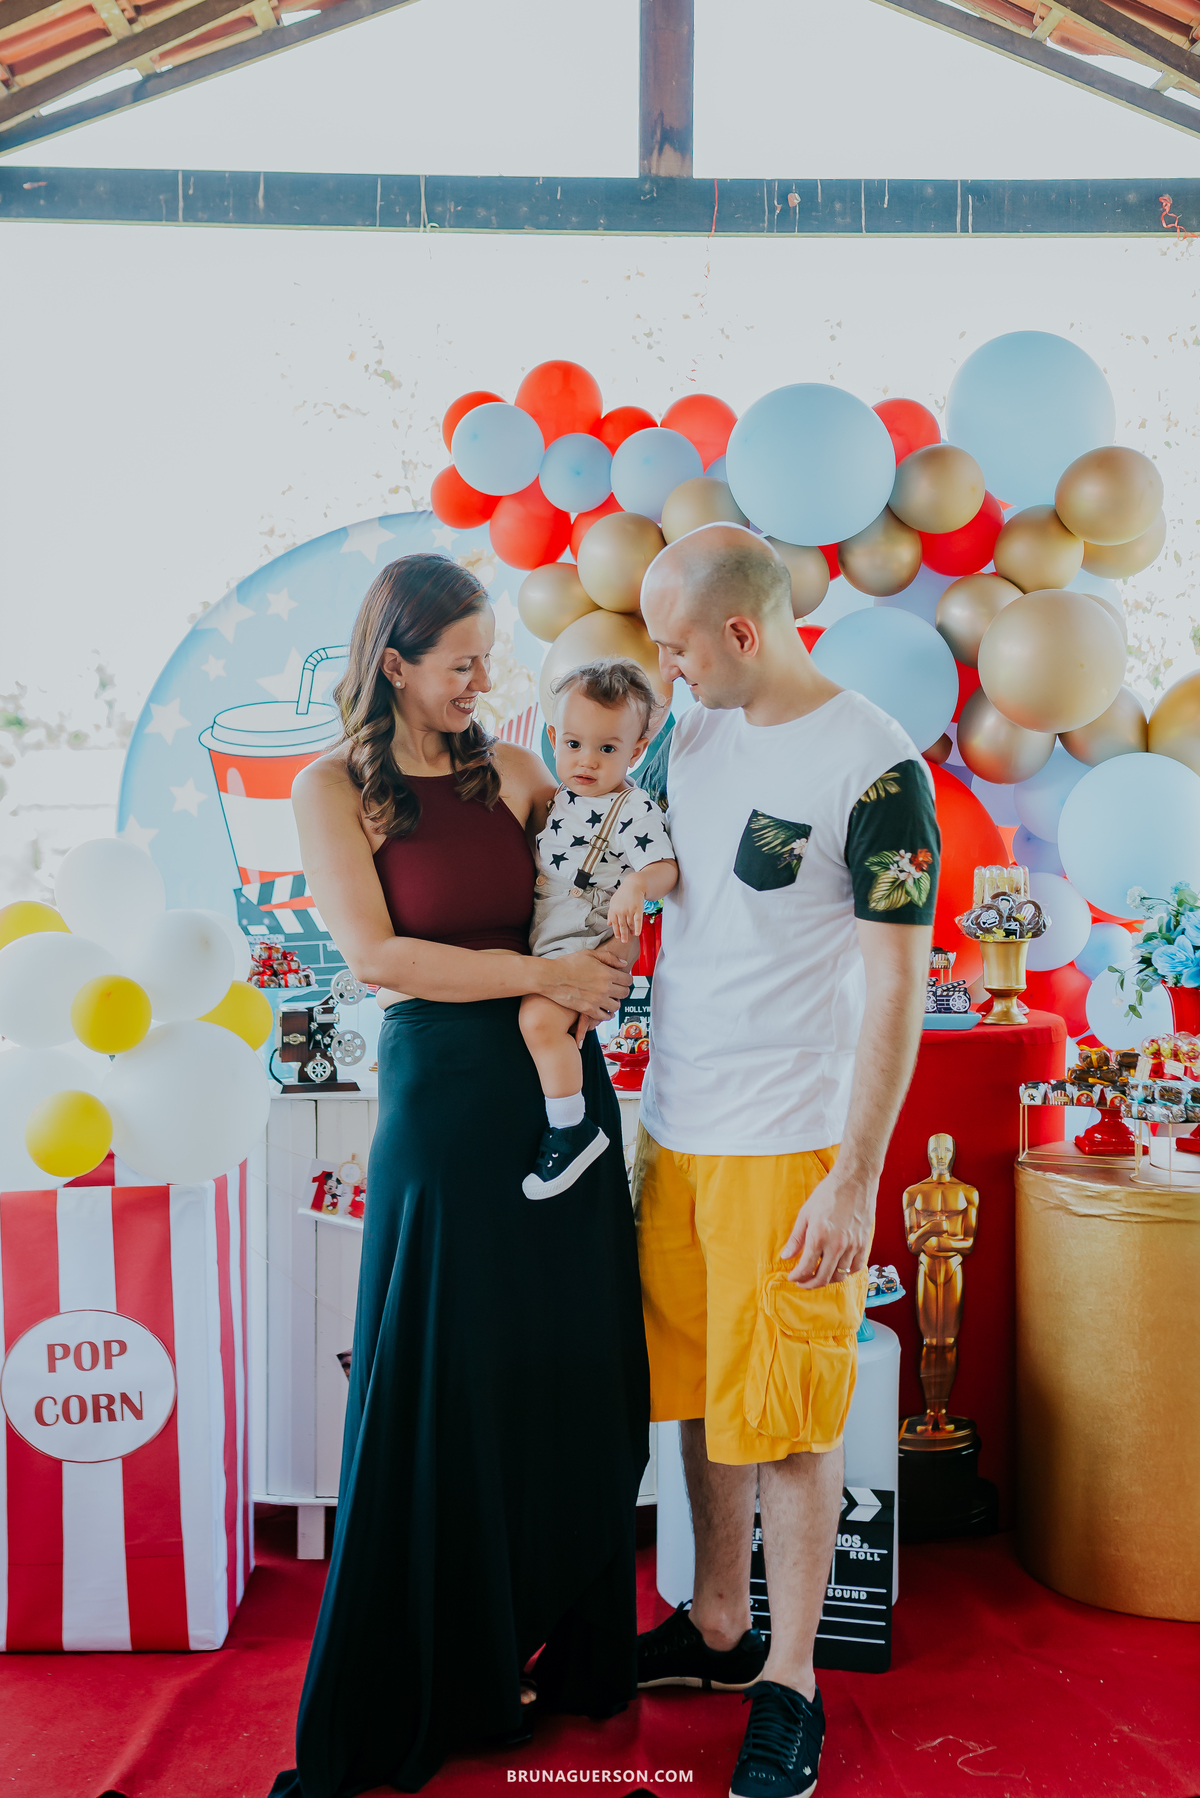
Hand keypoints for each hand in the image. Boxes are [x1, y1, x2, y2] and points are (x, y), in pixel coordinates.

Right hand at [539, 947, 631, 1022]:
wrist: (551, 977)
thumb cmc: (568, 964)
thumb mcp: (589, 954)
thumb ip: (609, 957)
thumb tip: (623, 964)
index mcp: (607, 973)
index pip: (628, 980)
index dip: (627, 979)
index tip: (623, 979)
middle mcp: (605, 988)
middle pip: (625, 993)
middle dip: (623, 990)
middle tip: (617, 988)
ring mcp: (597, 1000)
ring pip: (617, 1006)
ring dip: (615, 1002)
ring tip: (610, 999)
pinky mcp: (588, 1010)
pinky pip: (604, 1016)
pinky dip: (607, 1014)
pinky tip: (604, 1010)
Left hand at [607, 875, 646, 944]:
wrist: (634, 885)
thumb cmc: (623, 894)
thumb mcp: (614, 902)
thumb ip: (611, 913)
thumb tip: (608, 924)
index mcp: (614, 909)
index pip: (614, 923)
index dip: (616, 931)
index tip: (618, 937)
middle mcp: (621, 910)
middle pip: (622, 925)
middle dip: (623, 934)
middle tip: (624, 941)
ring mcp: (630, 910)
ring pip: (630, 924)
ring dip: (631, 931)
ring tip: (632, 935)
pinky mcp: (638, 909)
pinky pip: (638, 921)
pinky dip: (638, 928)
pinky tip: (638, 933)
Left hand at [782, 1161, 875, 1287]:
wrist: (854, 1180)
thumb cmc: (828, 1193)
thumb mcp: (805, 1213)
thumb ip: (796, 1238)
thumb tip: (786, 1256)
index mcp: (818, 1236)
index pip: (806, 1268)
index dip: (797, 1276)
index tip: (792, 1276)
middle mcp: (836, 1245)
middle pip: (823, 1278)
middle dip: (809, 1284)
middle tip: (802, 1282)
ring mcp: (852, 1245)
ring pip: (840, 1275)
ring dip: (827, 1280)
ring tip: (819, 1275)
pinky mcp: (864, 1243)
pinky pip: (856, 1267)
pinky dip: (847, 1273)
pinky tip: (838, 1268)